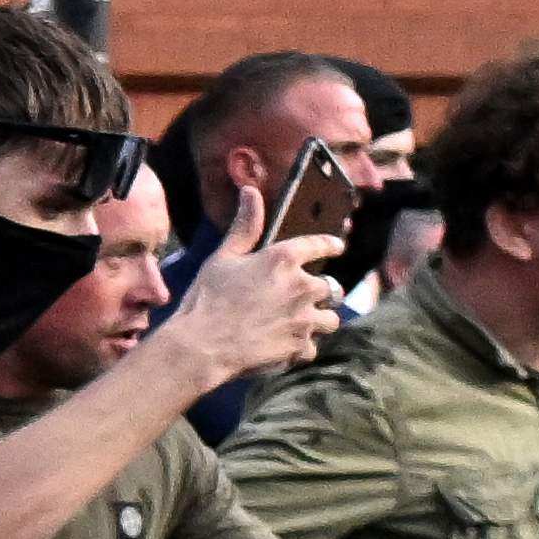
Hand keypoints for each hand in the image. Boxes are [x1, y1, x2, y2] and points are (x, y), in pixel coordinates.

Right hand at [160, 187, 344, 388]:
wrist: (200, 346)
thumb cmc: (207, 299)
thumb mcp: (223, 258)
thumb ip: (245, 226)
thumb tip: (251, 190)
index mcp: (284, 259)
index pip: (321, 245)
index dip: (331, 245)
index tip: (337, 247)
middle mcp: (302, 286)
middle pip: (330, 288)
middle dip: (318, 294)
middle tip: (299, 300)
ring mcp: (304, 318)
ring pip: (329, 319)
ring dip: (317, 321)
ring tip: (299, 325)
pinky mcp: (299, 346)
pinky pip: (311, 347)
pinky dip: (300, 348)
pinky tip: (284, 347)